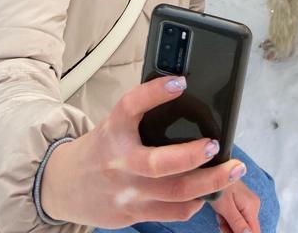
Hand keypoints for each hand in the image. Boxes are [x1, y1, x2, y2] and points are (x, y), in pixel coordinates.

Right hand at [39, 75, 247, 227]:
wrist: (64, 186)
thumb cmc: (99, 149)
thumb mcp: (113, 124)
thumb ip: (141, 115)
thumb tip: (181, 93)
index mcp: (113, 130)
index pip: (132, 105)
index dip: (155, 92)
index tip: (180, 82)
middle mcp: (120, 162)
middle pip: (160, 163)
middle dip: (193, 155)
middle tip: (216, 144)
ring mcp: (127, 193)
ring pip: (175, 192)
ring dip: (210, 182)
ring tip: (234, 170)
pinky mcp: (133, 214)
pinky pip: (171, 212)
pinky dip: (194, 202)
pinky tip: (206, 192)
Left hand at [211, 176, 260, 232]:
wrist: (211, 168)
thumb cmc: (217, 186)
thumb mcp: (225, 207)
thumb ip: (238, 223)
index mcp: (252, 206)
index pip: (255, 232)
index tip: (228, 231)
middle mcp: (254, 205)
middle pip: (248, 230)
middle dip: (233, 231)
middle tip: (221, 223)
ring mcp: (249, 203)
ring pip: (242, 225)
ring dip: (230, 226)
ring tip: (220, 215)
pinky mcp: (243, 202)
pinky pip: (239, 218)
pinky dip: (230, 219)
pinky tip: (222, 213)